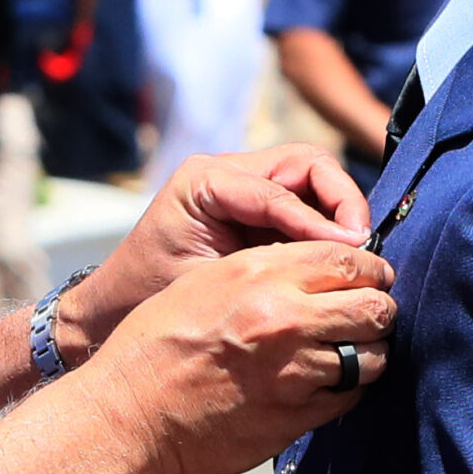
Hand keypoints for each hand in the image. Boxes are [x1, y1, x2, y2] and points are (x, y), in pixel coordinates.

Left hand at [59, 144, 371, 360]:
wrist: (110, 309)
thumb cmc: (147, 298)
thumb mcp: (206, 284)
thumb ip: (266, 267)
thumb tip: (339, 260)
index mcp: (204, 181)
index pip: (280, 188)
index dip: (322, 220)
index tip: (353, 249)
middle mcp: (226, 172)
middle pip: (308, 164)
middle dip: (342, 201)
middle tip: (362, 246)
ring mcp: (242, 185)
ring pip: (313, 179)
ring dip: (341, 212)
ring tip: (358, 256)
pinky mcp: (255, 206)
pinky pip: (305, 203)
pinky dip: (328, 226)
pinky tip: (342, 260)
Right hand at [85, 242, 395, 473]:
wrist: (131, 411)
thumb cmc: (159, 342)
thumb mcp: (206, 281)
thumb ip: (267, 269)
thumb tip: (320, 265)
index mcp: (261, 275)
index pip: (350, 260)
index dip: (370, 270)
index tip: (370, 280)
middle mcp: (284, 319)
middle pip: (376, 308)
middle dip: (379, 311)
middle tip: (369, 317)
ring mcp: (293, 372)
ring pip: (373, 358)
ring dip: (367, 355)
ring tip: (350, 354)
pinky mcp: (295, 417)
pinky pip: (349, 399)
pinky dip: (345, 391)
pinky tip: (324, 385)